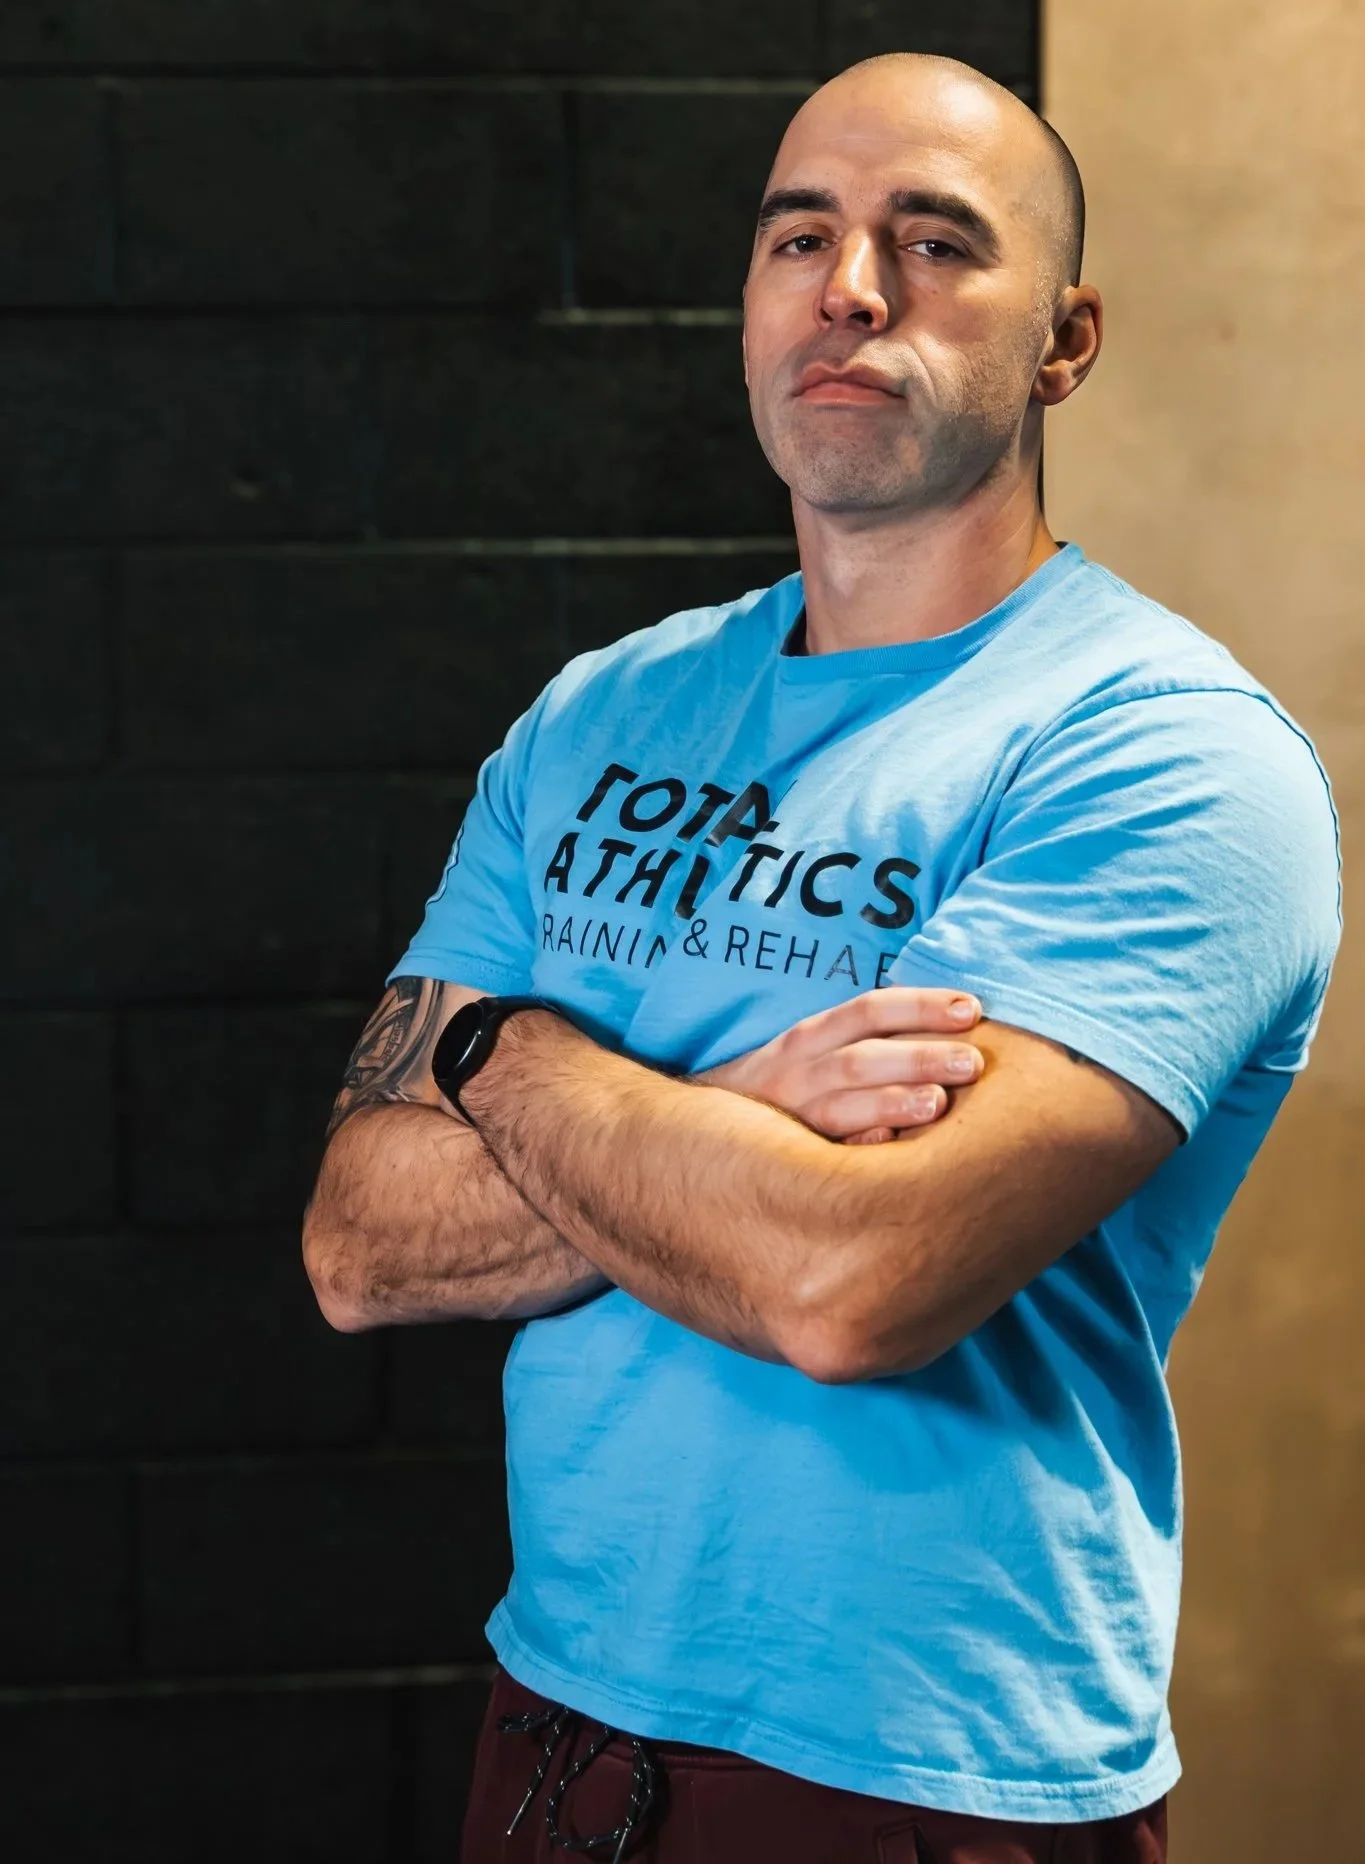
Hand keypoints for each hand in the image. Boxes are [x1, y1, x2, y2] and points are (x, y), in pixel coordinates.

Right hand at [698, 987, 983, 1144]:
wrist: (705, 1135)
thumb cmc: (789, 1089)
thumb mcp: (817, 1051)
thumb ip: (871, 1040)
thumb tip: (961, 1028)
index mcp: (811, 1038)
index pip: (868, 1011)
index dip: (920, 1006)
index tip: (971, 1009)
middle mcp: (797, 1073)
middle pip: (860, 1058)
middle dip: (918, 1057)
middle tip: (972, 1063)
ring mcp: (788, 1119)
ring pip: (840, 1107)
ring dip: (889, 1102)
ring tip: (938, 1105)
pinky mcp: (784, 1163)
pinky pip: (821, 1159)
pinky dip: (853, 1151)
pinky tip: (887, 1149)